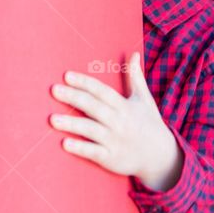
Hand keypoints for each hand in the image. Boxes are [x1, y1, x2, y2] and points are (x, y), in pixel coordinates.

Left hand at [49, 53, 183, 191]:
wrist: (161, 156)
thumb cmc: (149, 124)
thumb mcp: (144, 99)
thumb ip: (136, 77)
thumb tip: (134, 54)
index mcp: (125, 106)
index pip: (102, 91)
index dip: (85, 83)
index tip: (67, 75)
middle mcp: (120, 122)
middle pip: (94, 107)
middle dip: (74, 98)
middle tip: (54, 90)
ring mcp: (115, 140)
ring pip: (91, 130)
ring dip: (72, 124)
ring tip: (52, 119)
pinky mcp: (111, 158)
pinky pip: (94, 152)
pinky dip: (80, 148)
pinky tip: (65, 143)